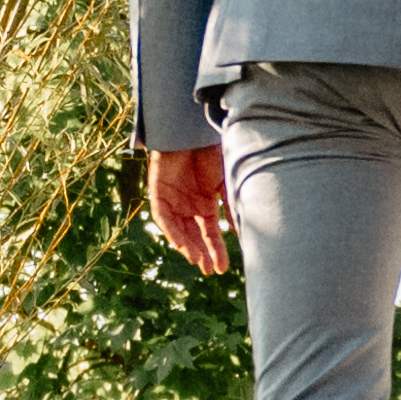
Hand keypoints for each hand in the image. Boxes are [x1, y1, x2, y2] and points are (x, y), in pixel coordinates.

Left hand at [148, 141, 231, 274]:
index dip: (216, 250)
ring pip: (178, 230)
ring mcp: (172, 199)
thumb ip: (231, 205)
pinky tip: (180, 244)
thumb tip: (243, 231)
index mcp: (206, 203)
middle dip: (201, 253)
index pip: (210, 233)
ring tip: (196, 260)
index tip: (222, 269)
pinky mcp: (158, 191)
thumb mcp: (225, 182)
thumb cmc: (212, 151)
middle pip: (193, 235)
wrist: (192, 130)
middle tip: (208, 269)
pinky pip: (162, 216)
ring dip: (186, 246)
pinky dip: (171, 230)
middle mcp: (188, 205)